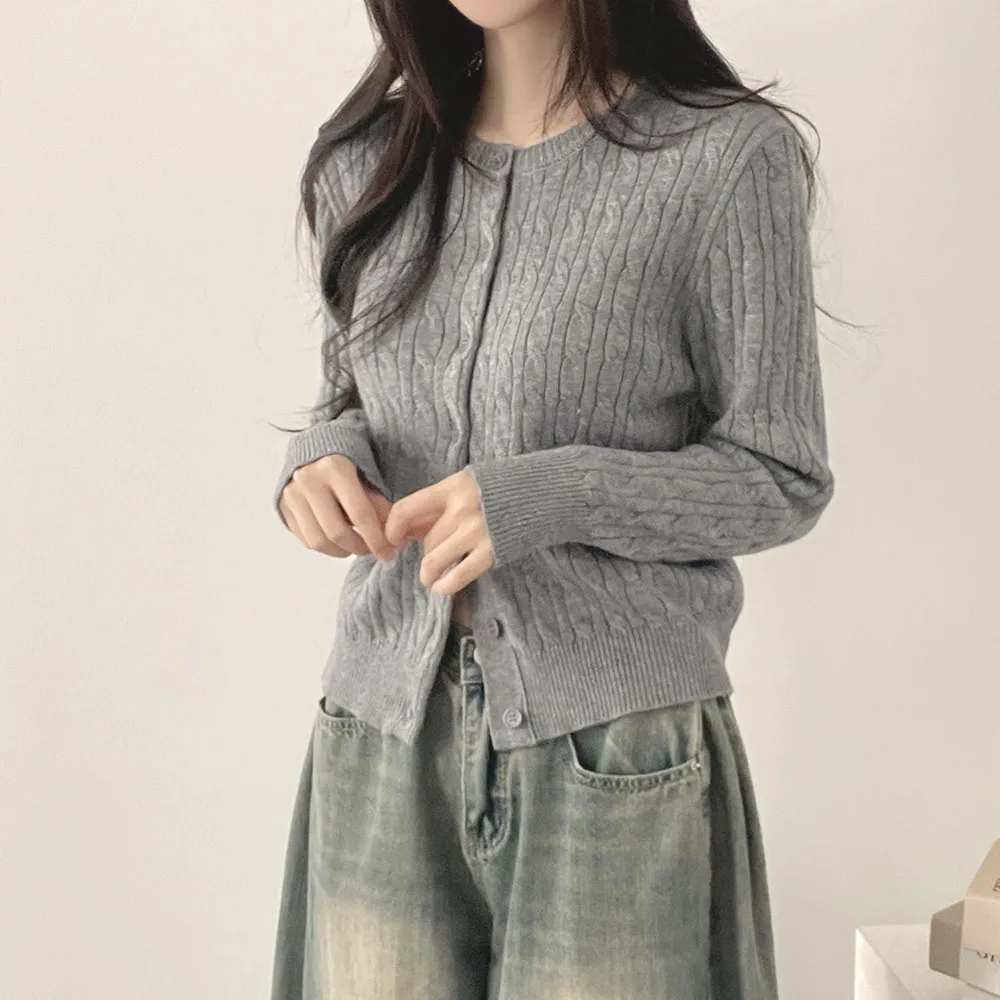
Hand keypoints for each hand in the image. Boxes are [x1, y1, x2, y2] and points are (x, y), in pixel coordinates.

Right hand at [278, 454, 394, 560]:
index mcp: (335, 467)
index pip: (360, 513)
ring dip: (341, 552)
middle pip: (337, 532)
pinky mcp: (282, 506)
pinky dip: (325, 546)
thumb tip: (393, 538)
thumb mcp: (367, 473)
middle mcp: (308, 479)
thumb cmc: (348, 460)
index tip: (388, 553)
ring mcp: (291, 493)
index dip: (377, 539)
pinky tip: (339, 541)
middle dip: (359, 548)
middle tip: (373, 551)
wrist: (314, 446)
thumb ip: (378, 502)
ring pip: (317, 541)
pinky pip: (305, 539)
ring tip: (356, 546)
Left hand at [384, 469, 494, 594]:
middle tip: (432, 556)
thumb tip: (403, 532)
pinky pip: (457, 576)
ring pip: (433, 561)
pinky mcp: (491, 551)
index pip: (405, 510)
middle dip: (425, 552)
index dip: (391, 530)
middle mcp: (461, 509)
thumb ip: (438, 506)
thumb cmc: (499, 491)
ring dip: (427, 575)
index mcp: (451, 488)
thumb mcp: (465, 487)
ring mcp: (476, 531)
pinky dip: (445, 586)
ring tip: (430, 579)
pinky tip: (441, 588)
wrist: (542, 494)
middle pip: (425, 540)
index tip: (393, 542)